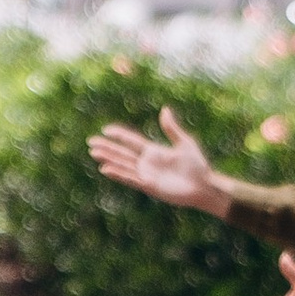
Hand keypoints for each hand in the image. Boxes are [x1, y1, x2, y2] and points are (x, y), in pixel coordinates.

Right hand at [90, 106, 231, 215]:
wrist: (204, 185)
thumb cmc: (197, 166)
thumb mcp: (184, 143)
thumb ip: (171, 128)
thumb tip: (165, 109)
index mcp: (154, 151)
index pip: (131, 141)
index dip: (119, 135)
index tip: (106, 129)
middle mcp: (147, 163)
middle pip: (122, 153)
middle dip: (107, 147)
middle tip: (90, 142)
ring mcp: (147, 174)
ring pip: (123, 165)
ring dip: (109, 159)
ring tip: (94, 153)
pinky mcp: (149, 186)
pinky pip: (131, 178)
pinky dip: (119, 173)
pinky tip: (106, 169)